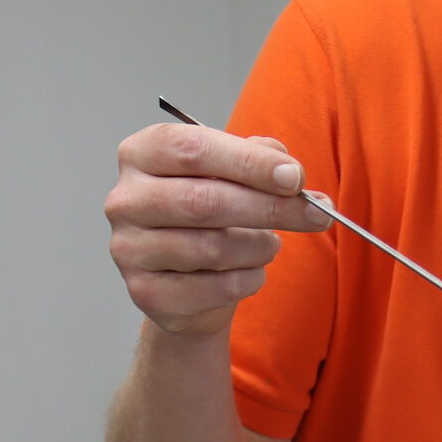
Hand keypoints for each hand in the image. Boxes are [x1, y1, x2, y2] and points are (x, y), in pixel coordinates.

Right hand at [105, 124, 328, 337]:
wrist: (187, 282)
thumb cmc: (210, 216)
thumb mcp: (232, 174)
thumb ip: (258, 159)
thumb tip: (287, 169)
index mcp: (142, 153)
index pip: (194, 149)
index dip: (249, 163)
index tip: (294, 177)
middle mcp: (125, 199)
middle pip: (205, 201)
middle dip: (270, 208)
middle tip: (316, 215)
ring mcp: (128, 248)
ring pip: (212, 248)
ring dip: (259, 247)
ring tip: (271, 245)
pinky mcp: (144, 292)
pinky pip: (214, 287)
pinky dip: (248, 279)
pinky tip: (251, 271)